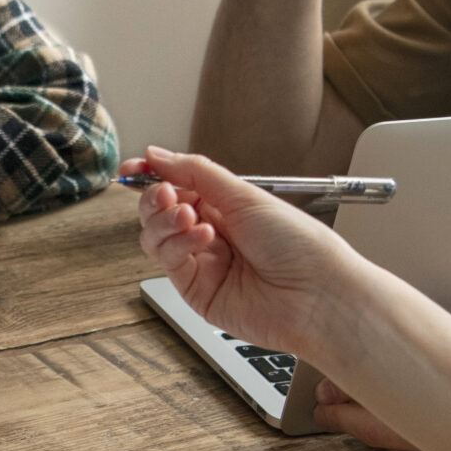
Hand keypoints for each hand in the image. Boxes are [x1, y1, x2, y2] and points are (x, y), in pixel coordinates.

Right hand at [131, 145, 366, 359]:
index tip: (133, 168)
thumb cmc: (299, 244)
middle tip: (165, 193)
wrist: (317, 295)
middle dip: (155, 199)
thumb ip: (196, 173)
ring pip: (156, 238)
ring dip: (165, 221)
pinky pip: (169, 262)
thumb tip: (158, 156)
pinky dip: (178, 243)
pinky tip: (202, 237)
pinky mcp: (196, 292)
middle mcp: (211, 234)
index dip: (153, 177)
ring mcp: (202, 264)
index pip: (177, 186)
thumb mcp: (245, 195)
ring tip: (188, 217)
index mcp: (226, 207)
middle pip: (160, 213)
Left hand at [312, 316, 450, 450]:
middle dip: (347, 418)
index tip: (324, 390)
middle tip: (327, 409)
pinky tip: (423, 444)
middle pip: (382, 433)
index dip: (347, 393)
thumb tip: (376, 345)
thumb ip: (431, 341)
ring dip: (385, 441)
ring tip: (382, 419)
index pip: (384, 394)